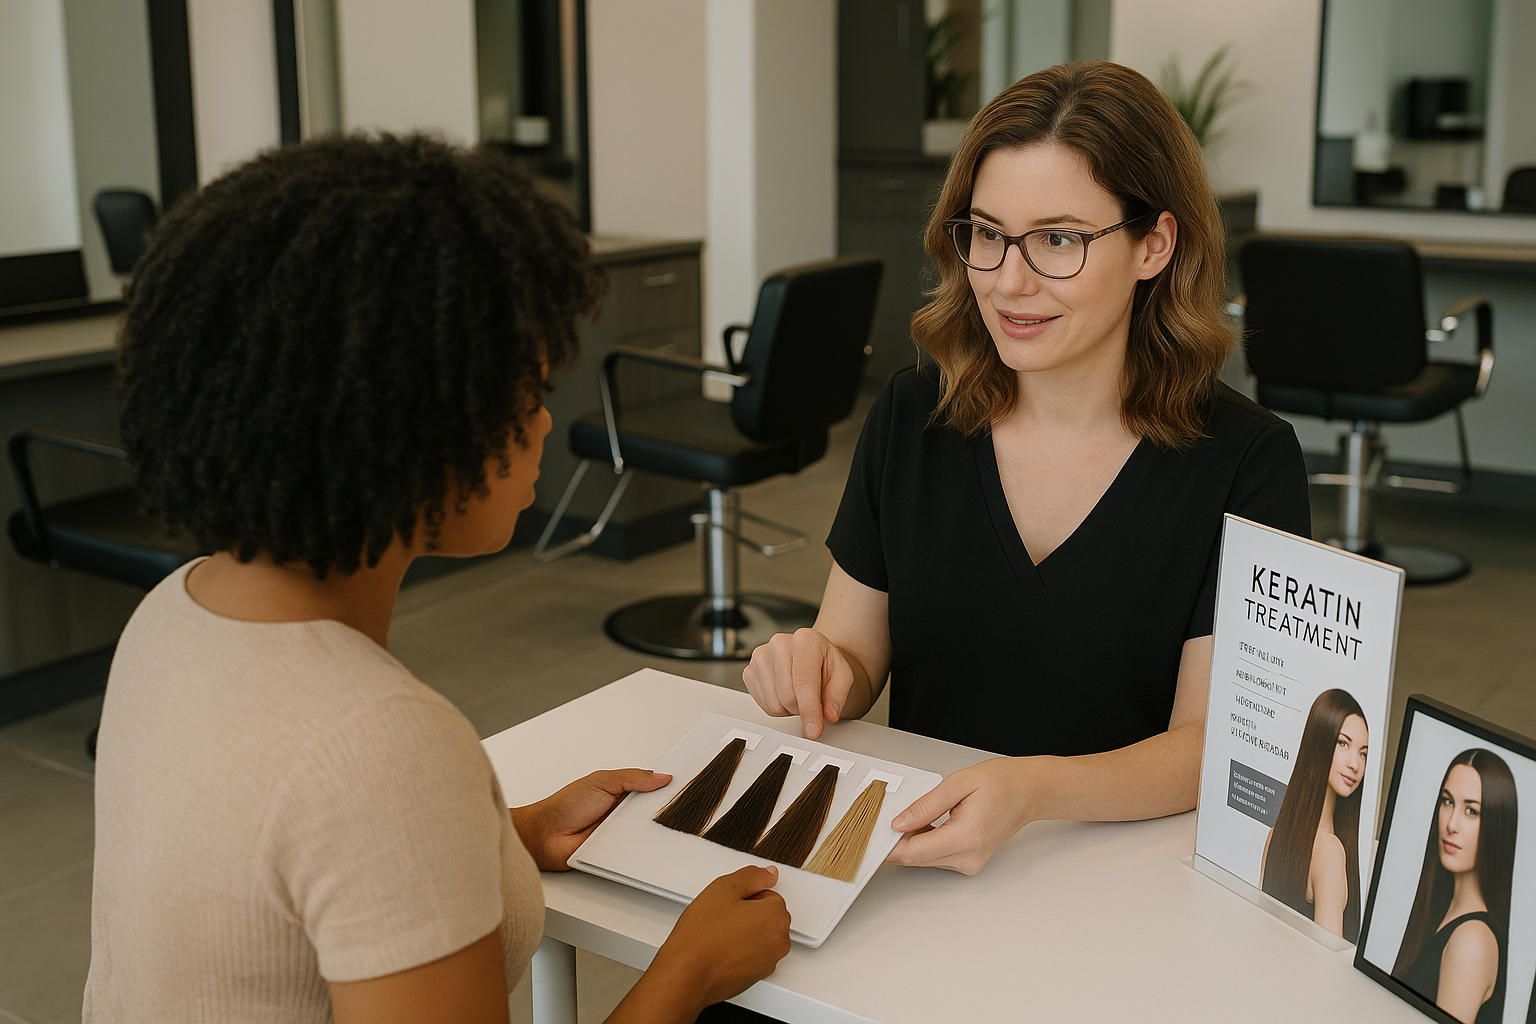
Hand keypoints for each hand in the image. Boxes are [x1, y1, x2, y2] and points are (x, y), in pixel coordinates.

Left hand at [510, 769, 671, 870]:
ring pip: (649, 834)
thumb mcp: (601, 781)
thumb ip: (632, 778)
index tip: (686, 786)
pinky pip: (637, 853)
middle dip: (666, 811)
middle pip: (654, 813)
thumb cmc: (565, 805)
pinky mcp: (618, 854)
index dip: (667, 788)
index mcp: (623, 792)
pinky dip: (644, 851)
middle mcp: (624, 814)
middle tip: (683, 808)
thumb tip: (661, 777)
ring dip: (656, 832)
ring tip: (671, 827)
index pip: (652, 789)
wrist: (545, 835)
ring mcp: (622, 834)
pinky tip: (653, 847)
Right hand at [650, 865, 791, 1010]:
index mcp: (776, 918)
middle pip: (767, 915)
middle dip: (748, 913)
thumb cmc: (701, 938)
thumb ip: (752, 876)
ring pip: (760, 935)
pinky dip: (741, 951)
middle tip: (722, 918)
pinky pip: (753, 955)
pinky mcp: (756, 977)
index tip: (729, 903)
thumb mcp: (724, 888)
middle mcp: (779, 942)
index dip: (745, 896)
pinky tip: (720, 950)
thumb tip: (769, 874)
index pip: (768, 894)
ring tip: (719, 935)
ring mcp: (768, 962)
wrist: (686, 975)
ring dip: (745, 932)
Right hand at [743, 628, 856, 739]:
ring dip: (790, 708)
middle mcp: (779, 643)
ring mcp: (760, 657)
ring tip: (799, 693)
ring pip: (774, 704)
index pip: (804, 681)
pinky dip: (778, 707)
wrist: (812, 658)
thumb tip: (829, 715)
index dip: (810, 710)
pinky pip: (763, 705)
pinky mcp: (749, 672)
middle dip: (802, 708)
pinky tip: (785, 693)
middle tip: (813, 699)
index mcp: (805, 639)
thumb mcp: (843, 676)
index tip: (814, 731)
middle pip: (788, 696)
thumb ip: (838, 696)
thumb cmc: (826, 665)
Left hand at [886, 758, 1035, 874]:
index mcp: (966, 837)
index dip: (888, 845)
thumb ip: (925, 806)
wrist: (1028, 791)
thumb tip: (899, 823)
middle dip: (898, 840)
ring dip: (912, 840)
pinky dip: (926, 842)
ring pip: (925, 859)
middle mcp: (969, 856)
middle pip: (917, 858)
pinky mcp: (970, 861)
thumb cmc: (1001, 782)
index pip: (915, 852)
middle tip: (886, 816)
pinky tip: (927, 823)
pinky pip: (937, 856)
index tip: (872, 836)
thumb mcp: (958, 784)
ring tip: (914, 814)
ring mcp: (971, 862)